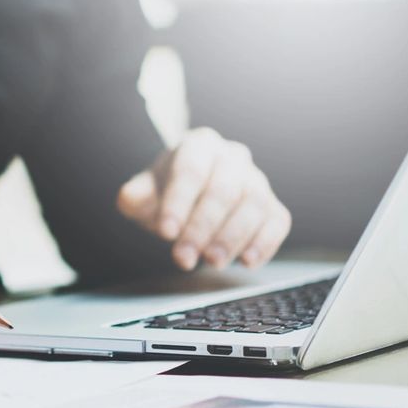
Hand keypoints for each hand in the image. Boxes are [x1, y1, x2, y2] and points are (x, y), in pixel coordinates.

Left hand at [117, 128, 291, 270]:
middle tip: (184, 257)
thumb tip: (130, 198)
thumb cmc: (165, 192)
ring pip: (253, 205)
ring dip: (233, 237)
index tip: (165, 233)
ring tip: (213, 262)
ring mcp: (256, 180)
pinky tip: (248, 262)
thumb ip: (135, 195)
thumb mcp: (143, 192)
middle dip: (203, 227)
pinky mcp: (272, 205)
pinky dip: (266, 242)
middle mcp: (232, 157)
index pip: (191, 171)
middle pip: (223, 190)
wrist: (187, 194)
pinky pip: (277, 221)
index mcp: (198, 146)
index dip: (178, 203)